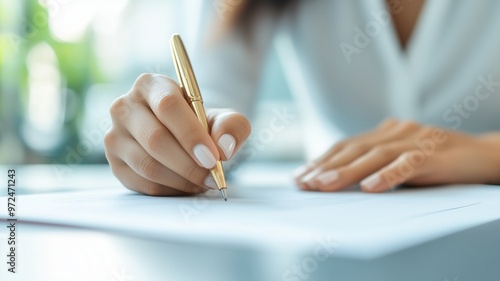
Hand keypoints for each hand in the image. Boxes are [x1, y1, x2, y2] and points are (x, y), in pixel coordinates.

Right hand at [104, 73, 250, 195]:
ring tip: (203, 182)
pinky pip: (143, 183)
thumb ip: (232, 126)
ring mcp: (114, 136)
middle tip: (212, 176)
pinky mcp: (115, 163)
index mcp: (150, 85)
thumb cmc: (201, 124)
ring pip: (148, 165)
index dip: (191, 134)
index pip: (167, 105)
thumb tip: (223, 147)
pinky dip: (170, 189)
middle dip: (189, 164)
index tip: (213, 157)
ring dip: (182, 179)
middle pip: (155, 139)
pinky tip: (187, 185)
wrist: (183, 136)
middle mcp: (125, 107)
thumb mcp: (224, 118)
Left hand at [294, 119, 499, 192]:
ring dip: (346, 171)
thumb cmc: (437, 161)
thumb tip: (339, 180)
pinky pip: (408, 164)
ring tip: (323, 185)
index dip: (322, 160)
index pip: (346, 146)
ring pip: (375, 156)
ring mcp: (415, 140)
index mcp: (385, 132)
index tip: (300, 176)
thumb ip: (376, 163)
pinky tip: (370, 188)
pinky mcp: (434, 154)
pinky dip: (388, 175)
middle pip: (354, 149)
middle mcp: (396, 131)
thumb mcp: (401, 158)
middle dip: (325, 167)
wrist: (484, 154)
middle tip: (303, 183)